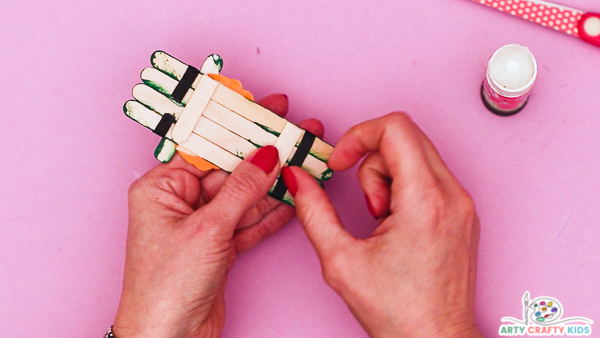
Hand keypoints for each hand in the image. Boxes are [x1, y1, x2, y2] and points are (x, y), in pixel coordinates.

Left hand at [113, 94, 323, 337]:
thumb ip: (241, 189)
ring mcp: (203, 226)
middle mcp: (181, 204)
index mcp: (162, 189)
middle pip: (232, 169)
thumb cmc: (166, 288)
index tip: (269, 109)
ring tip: (306, 160)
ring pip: (246, 196)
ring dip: (276, 182)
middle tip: (298, 132)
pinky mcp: (220, 248)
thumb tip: (266, 156)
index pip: (209, 146)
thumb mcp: (208, 229)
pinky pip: (250, 222)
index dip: (242, 126)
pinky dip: (272, 212)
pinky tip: (294, 195)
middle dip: (267, 154)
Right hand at [281, 113, 481, 336]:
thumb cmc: (398, 311)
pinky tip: (396, 224)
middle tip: (365, 203)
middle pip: (405, 136)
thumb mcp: (340, 260)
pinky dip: (404, 188)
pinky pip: (428, 175)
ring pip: (416, 154)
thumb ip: (313, 211)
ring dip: (387, 177)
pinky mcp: (462, 213)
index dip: (357, 135)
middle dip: (371, 160)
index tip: (340, 163)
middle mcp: (452, 194)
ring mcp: (462, 203)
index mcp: (425, 199)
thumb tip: (298, 178)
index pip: (395, 126)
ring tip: (381, 221)